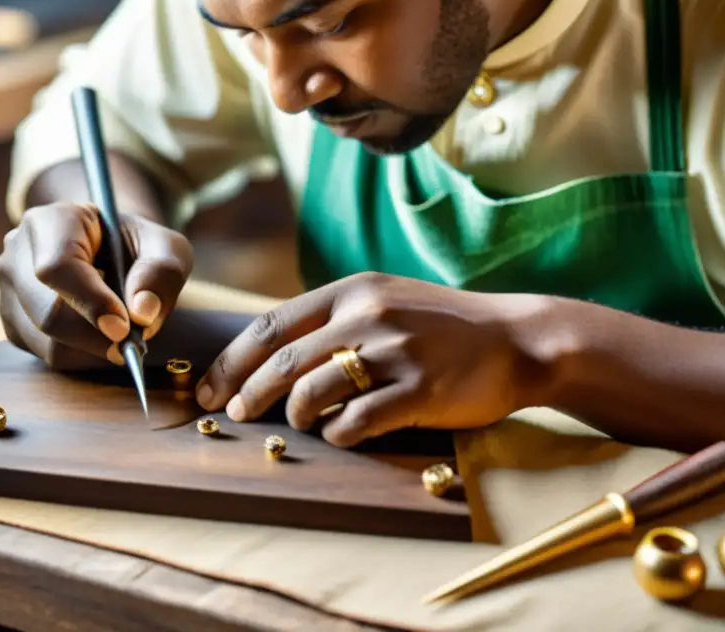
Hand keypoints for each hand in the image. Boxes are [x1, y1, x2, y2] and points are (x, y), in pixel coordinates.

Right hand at [0, 202, 193, 368]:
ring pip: (47, 343)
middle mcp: (17, 254)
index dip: (90, 301)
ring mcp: (9, 291)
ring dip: (94, 348)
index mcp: (52, 221)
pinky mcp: (14, 324)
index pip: (57, 267)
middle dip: (96, 336)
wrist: (111, 254)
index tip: (124, 327)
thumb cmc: (138, 247)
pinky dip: (83, 356)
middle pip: (47, 313)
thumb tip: (142, 312)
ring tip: (122, 329)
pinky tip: (101, 334)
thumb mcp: (165, 247)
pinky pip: (46, 356)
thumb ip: (162, 271)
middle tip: (134, 343)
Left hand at [195, 272, 552, 446]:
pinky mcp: (419, 389)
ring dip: (295, 414)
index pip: (273, 324)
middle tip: (232, 415)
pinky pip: (357, 420)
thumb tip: (273, 356)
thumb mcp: (386, 301)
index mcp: (353, 291)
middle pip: (284, 361)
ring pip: (313, 391)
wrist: (515, 339)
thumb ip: (335, 319)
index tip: (209, 388)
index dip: (233, 360)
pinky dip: (338, 433)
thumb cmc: (443, 326)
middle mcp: (368, 315)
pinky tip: (341, 434)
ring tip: (299, 423)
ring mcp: (395, 351)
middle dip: (247, 393)